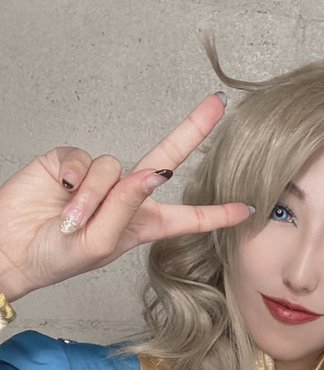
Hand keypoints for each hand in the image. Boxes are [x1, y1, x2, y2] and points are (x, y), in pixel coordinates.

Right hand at [0, 94, 252, 302]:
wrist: (13, 247)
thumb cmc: (58, 258)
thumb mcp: (100, 244)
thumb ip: (127, 209)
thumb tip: (151, 173)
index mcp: (143, 225)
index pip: (187, 218)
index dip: (216, 214)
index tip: (246, 208)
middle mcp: (126, 197)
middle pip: (165, 158)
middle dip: (191, 130)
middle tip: (216, 104)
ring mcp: (101, 179)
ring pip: (114, 168)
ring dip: (94, 197)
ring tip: (72, 220)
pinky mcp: (72, 163)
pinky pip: (84, 160)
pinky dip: (74, 180)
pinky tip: (61, 195)